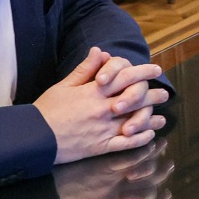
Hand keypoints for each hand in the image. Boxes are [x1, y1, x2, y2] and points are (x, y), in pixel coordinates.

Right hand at [34, 47, 169, 164]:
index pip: (125, 77)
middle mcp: (103, 109)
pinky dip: (140, 139)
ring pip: (135, 121)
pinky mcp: (101, 147)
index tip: (156, 69)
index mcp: (95, 91)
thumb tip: (101, 51)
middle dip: (152, 96)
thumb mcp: (65, 85)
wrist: (34, 138)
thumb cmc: (47, 110)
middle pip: (135, 99)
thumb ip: (85, 69)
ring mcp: (104, 129)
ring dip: (150, 118)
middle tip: (164, 94)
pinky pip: (126, 144)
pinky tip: (148, 135)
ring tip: (161, 118)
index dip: (143, 72)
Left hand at [54, 142, 173, 198]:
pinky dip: (144, 148)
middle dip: (162, 176)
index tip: (167, 193)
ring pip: (146, 170)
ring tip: (162, 145)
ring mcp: (115, 182)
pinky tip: (149, 139)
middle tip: (170, 165)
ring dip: (157, 157)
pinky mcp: (108, 165)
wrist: (47, 193)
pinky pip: (133, 157)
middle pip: (151, 189)